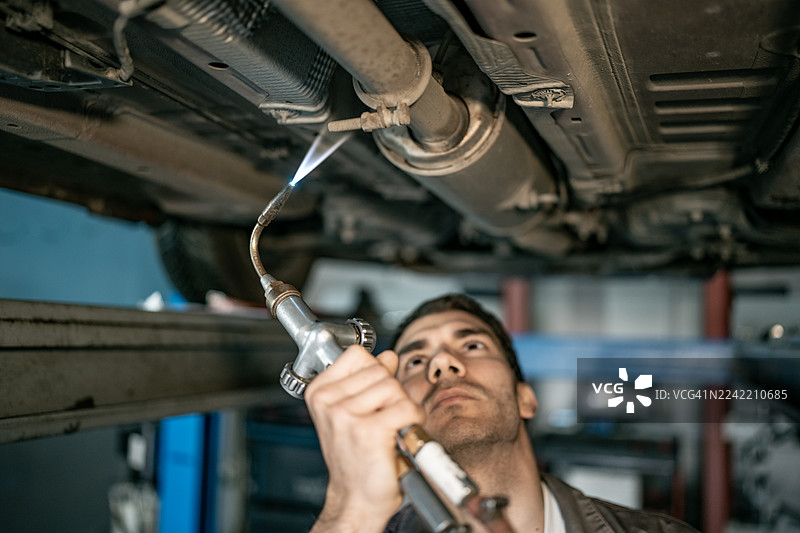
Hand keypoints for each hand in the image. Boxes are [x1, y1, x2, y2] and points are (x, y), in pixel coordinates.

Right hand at [305, 345, 424, 532]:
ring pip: (394, 387)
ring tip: (388, 430)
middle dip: (391, 393)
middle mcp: (328, 401)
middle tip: (382, 420)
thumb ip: (371, 380)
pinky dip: (412, 422)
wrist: (357, 499)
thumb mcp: (357, 411)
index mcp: (319, 392)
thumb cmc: (356, 459)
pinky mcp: (368, 430)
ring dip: (401, 408)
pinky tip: (398, 437)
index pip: (357, 354)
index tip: (371, 397)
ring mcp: (345, 415)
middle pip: (380, 370)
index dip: (374, 372)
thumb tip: (387, 356)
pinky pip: (407, 408)